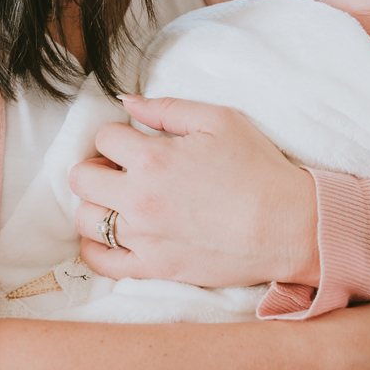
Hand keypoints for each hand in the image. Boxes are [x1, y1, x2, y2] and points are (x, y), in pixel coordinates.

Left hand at [70, 95, 320, 287]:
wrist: (288, 225)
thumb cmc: (258, 169)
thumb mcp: (219, 121)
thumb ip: (166, 108)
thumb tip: (127, 102)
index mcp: (152, 159)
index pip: (103, 138)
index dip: (117, 136)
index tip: (133, 143)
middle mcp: (139, 199)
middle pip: (81, 179)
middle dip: (96, 168)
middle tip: (119, 170)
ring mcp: (144, 238)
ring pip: (86, 220)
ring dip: (96, 205)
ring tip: (119, 201)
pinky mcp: (154, 268)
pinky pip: (101, 262)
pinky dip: (95, 248)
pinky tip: (110, 235)